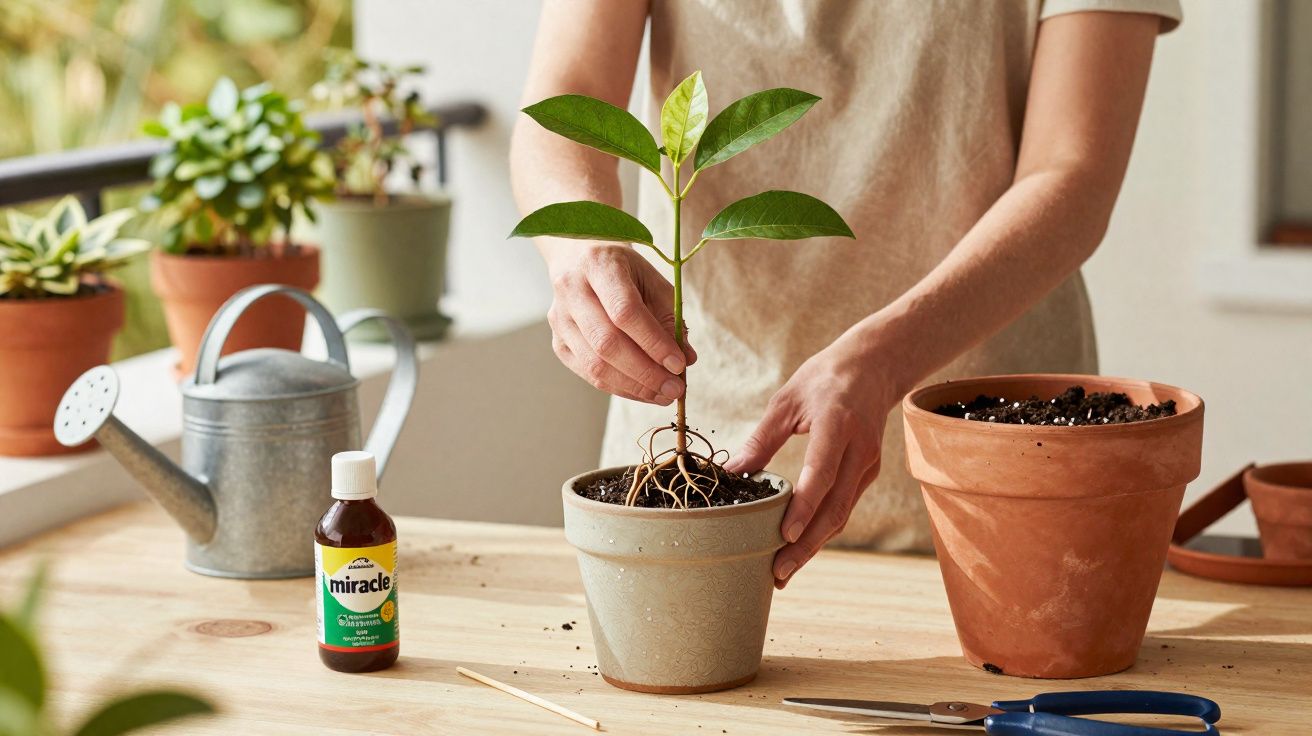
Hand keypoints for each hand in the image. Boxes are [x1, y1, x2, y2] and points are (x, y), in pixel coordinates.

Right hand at [544, 244, 696, 403]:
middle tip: (675, 389)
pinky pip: (588, 373)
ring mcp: (559, 319)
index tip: (679, 364)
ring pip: (595, 364)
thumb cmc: (624, 269)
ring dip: (634, 386)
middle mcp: (571, 290)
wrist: (579, 257)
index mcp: (598, 265)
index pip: (625, 311)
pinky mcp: (558, 342)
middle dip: (645, 372)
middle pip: (606, 343)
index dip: (653, 342)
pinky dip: (620, 387)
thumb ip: (671, 316)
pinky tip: (643, 391)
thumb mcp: (652, 279)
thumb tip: (687, 359)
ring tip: (663, 394)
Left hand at [723, 333, 899, 588]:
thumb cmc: (825, 378)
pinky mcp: (867, 473)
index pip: (822, 473)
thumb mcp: (787, 400)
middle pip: (835, 507)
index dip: (804, 507)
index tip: (784, 535)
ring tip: (783, 571)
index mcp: (838, 424)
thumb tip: (732, 474)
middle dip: (806, 544)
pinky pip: (843, 507)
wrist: (875, 366)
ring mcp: (868, 464)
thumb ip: (762, 439)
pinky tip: (799, 547)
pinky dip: (821, 530)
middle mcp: (859, 449)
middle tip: (778, 572)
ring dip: (813, 545)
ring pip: (841, 514)